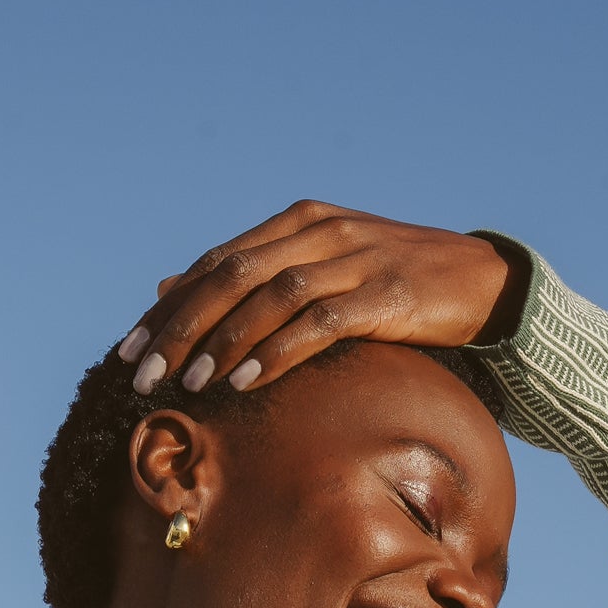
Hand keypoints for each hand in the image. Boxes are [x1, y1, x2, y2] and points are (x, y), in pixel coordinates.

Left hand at [116, 203, 517, 398]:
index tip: (127, 350)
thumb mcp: (317, 269)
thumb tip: (169, 286)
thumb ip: (250, 276)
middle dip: (181, 328)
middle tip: (144, 376)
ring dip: (224, 342)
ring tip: (190, 385)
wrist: (480, 280)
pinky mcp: (384, 294)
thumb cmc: (394, 284)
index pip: (216, 263)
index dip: (169, 307)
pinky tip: (248, 380)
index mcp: (298, 222)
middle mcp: (319, 232)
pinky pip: (319, 322)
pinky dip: (279, 351)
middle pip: (231, 276)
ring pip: (269, 297)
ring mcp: (353, 260)